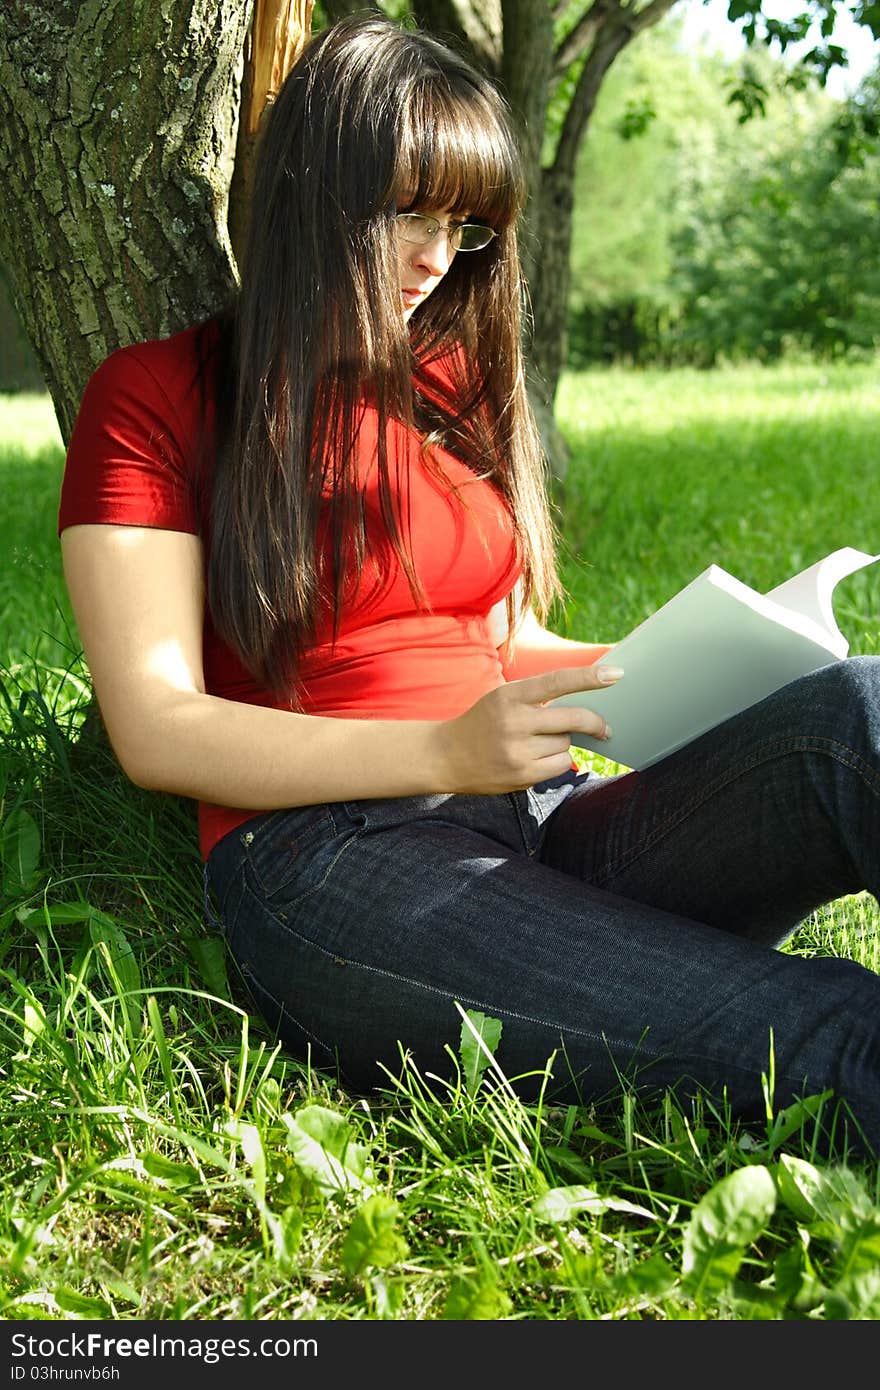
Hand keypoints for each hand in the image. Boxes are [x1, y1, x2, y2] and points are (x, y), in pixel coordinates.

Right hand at [436, 663, 622, 793]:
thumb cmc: (483, 722)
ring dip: (563, 742)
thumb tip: (587, 701)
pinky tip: (538, 758)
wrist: (445, 756)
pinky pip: (560, 766)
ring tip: (538, 743)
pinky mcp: (521, 775)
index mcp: (509, 696)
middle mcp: (513, 722)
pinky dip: (557, 761)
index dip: (590, 676)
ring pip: (566, 744)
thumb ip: (538, 697)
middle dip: (595, 722)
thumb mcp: (502, 698)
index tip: (615, 674)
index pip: (557, 681)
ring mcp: (517, 751)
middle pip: (573, 718)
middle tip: (605, 728)